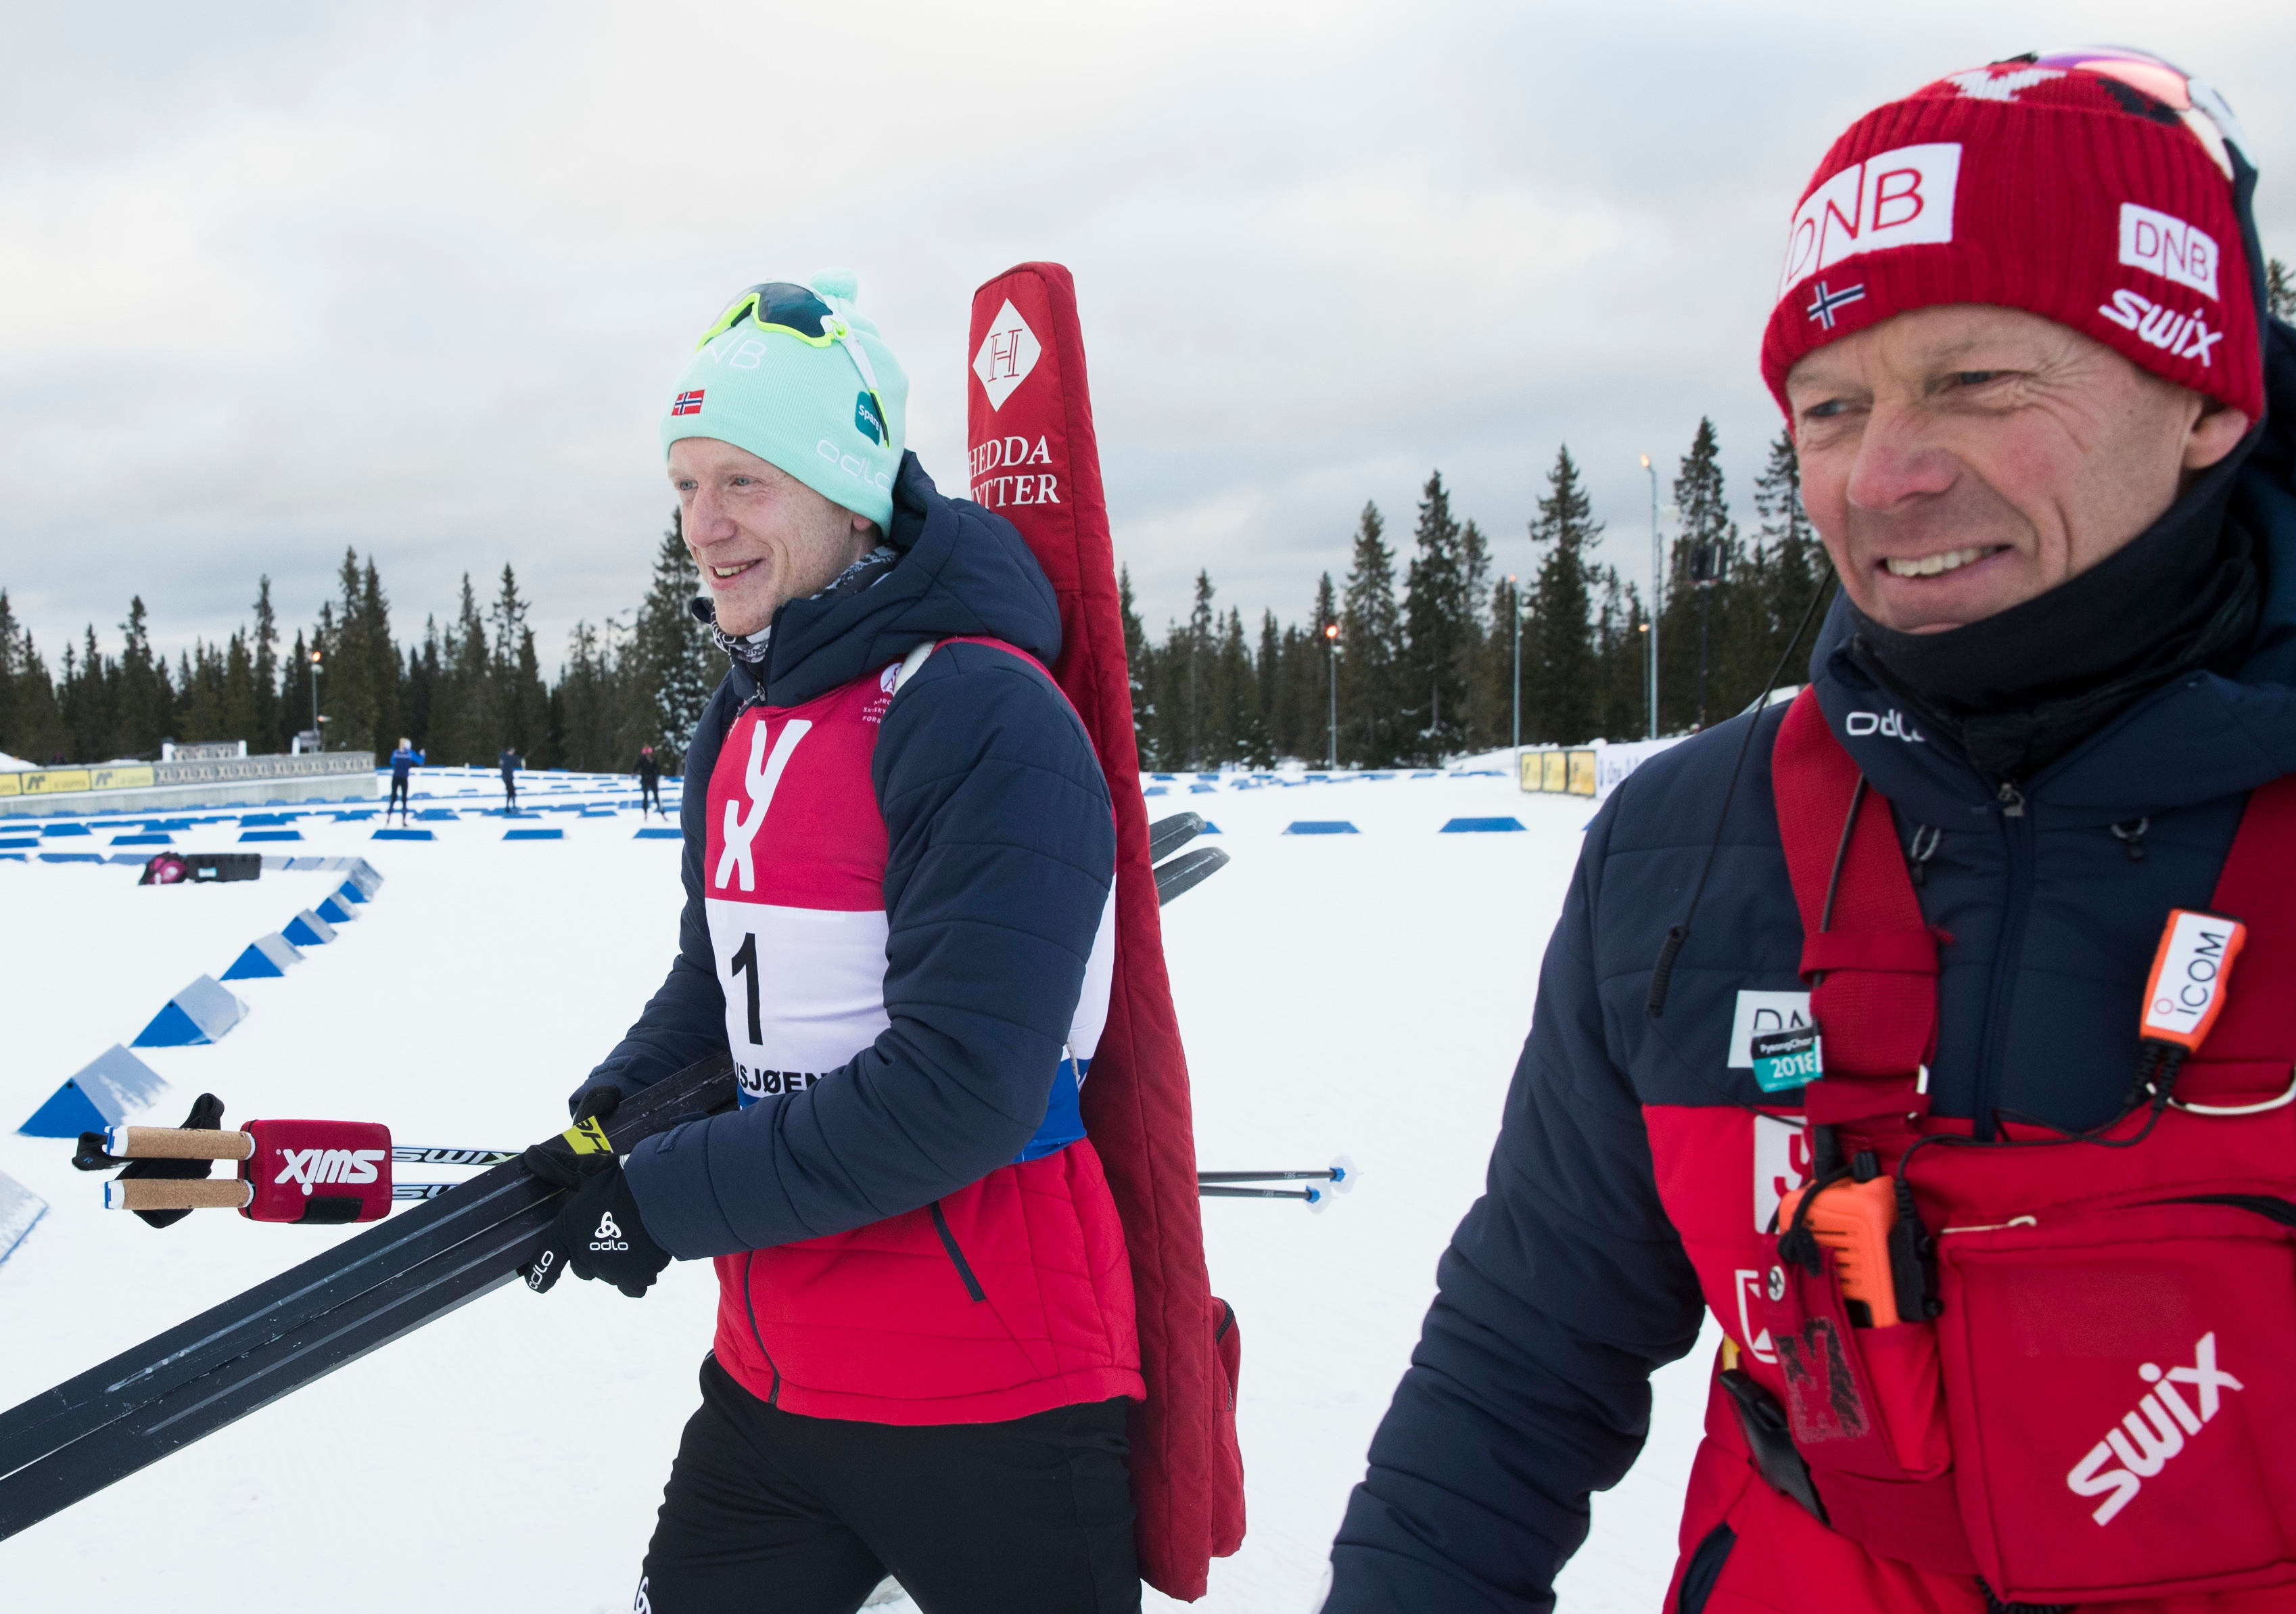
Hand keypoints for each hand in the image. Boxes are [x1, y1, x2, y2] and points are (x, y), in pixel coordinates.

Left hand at [522, 1125, 667, 1298]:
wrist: (661, 1198)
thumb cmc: (623, 1181)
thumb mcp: (589, 1168)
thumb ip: (560, 1166)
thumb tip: (530, 1153)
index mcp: (568, 1232)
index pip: (546, 1260)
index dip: (540, 1276)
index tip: (536, 1284)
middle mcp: (584, 1256)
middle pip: (582, 1267)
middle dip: (592, 1255)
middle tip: (610, 1233)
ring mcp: (610, 1271)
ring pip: (610, 1275)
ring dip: (618, 1263)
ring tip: (635, 1238)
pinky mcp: (636, 1279)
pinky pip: (633, 1287)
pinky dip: (638, 1276)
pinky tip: (646, 1258)